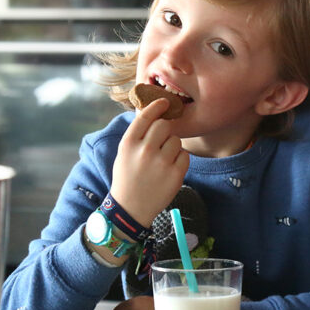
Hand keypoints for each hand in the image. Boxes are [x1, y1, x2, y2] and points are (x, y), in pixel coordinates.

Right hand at [110, 98, 189, 226]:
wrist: (131, 208)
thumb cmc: (128, 176)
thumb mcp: (124, 153)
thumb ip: (137, 134)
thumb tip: (153, 112)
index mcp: (129, 144)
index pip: (145, 116)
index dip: (156, 106)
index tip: (164, 102)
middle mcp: (145, 151)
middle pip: (164, 125)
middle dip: (165, 130)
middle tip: (161, 141)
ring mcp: (161, 163)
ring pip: (176, 140)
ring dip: (172, 146)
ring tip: (162, 160)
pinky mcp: (175, 174)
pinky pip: (184, 155)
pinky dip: (180, 160)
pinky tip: (169, 169)